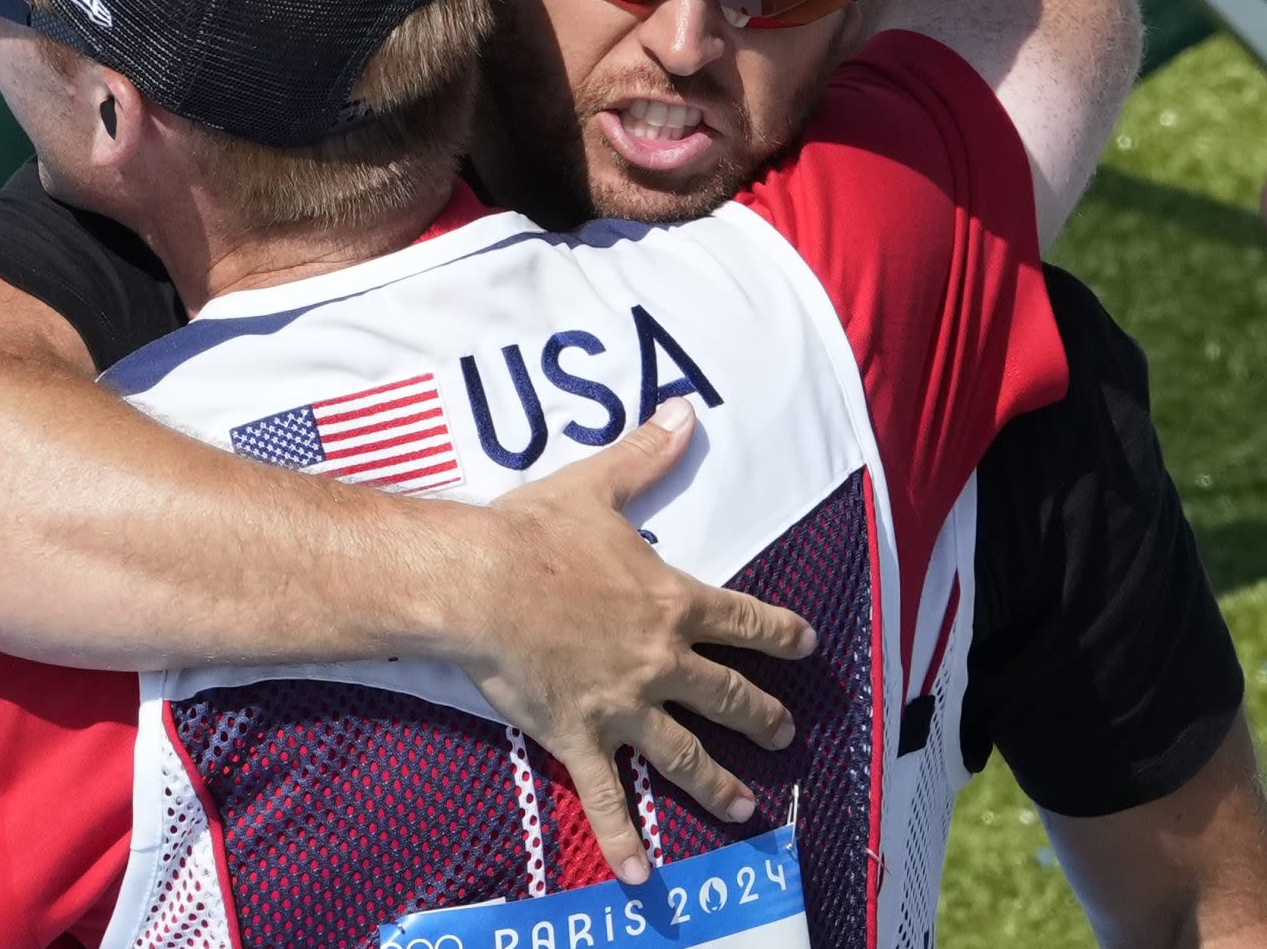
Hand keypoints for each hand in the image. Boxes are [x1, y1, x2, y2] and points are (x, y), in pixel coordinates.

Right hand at [452, 398, 815, 883]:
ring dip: (719, 783)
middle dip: (762, 715)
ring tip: (746, 806)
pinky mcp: (582, 737)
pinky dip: (624, 839)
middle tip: (784, 732)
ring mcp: (625, 705)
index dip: (781, 635)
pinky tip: (642, 875)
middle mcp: (662, 661)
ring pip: (687, 753)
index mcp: (673, 601)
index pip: (746, 621)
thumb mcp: (598, 486)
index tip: (806, 647)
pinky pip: (607, 797)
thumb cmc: (536, 533)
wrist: (479, 583)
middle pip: (729, 694)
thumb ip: (648, 456)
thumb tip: (684, 411)